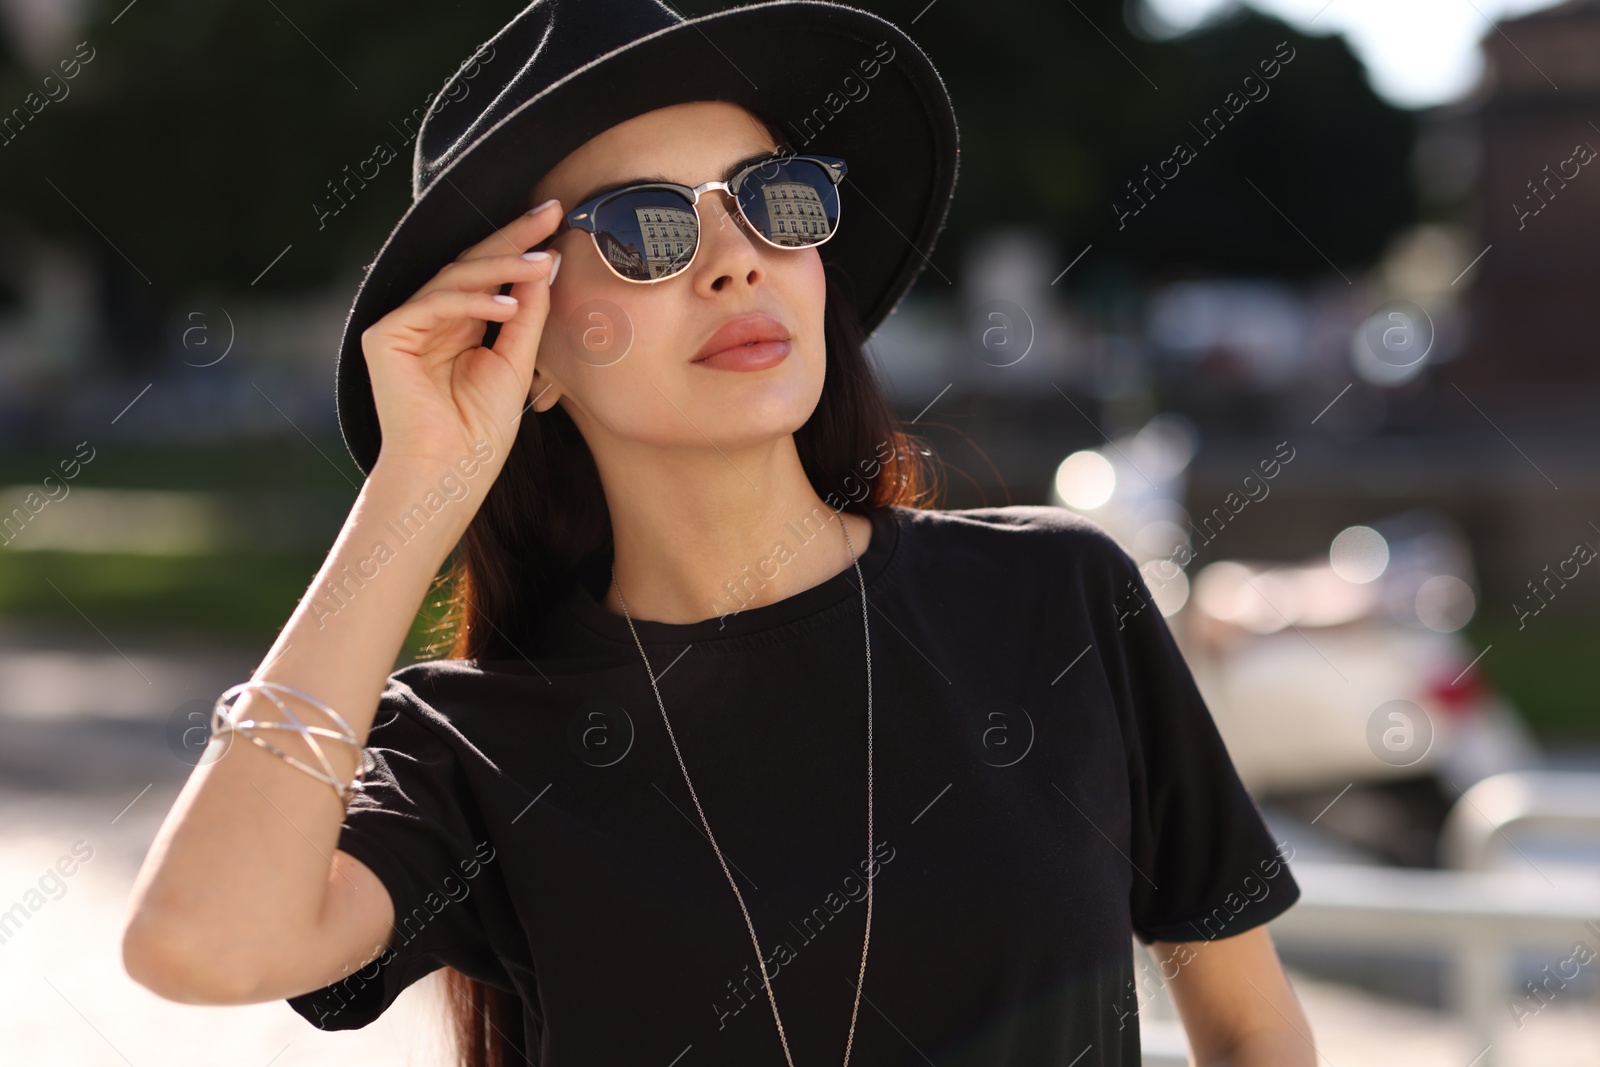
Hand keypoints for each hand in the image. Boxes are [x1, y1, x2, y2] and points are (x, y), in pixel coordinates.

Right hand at [359, 199, 562, 479]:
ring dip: (502, 268)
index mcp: (457, 324)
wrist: (449, 474)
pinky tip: (509, 305)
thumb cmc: (480, 431)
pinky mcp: (384, 337)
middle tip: (550, 212)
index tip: (557, 218)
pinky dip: (473, 302)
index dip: (521, 244)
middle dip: (512, 237)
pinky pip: (434, 304)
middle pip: (472, 265)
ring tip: (542, 263)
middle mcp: (428, 319)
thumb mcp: (516, 363)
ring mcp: (403, 325)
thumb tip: (546, 264)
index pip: (490, 274)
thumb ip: (528, 316)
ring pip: (454, 279)